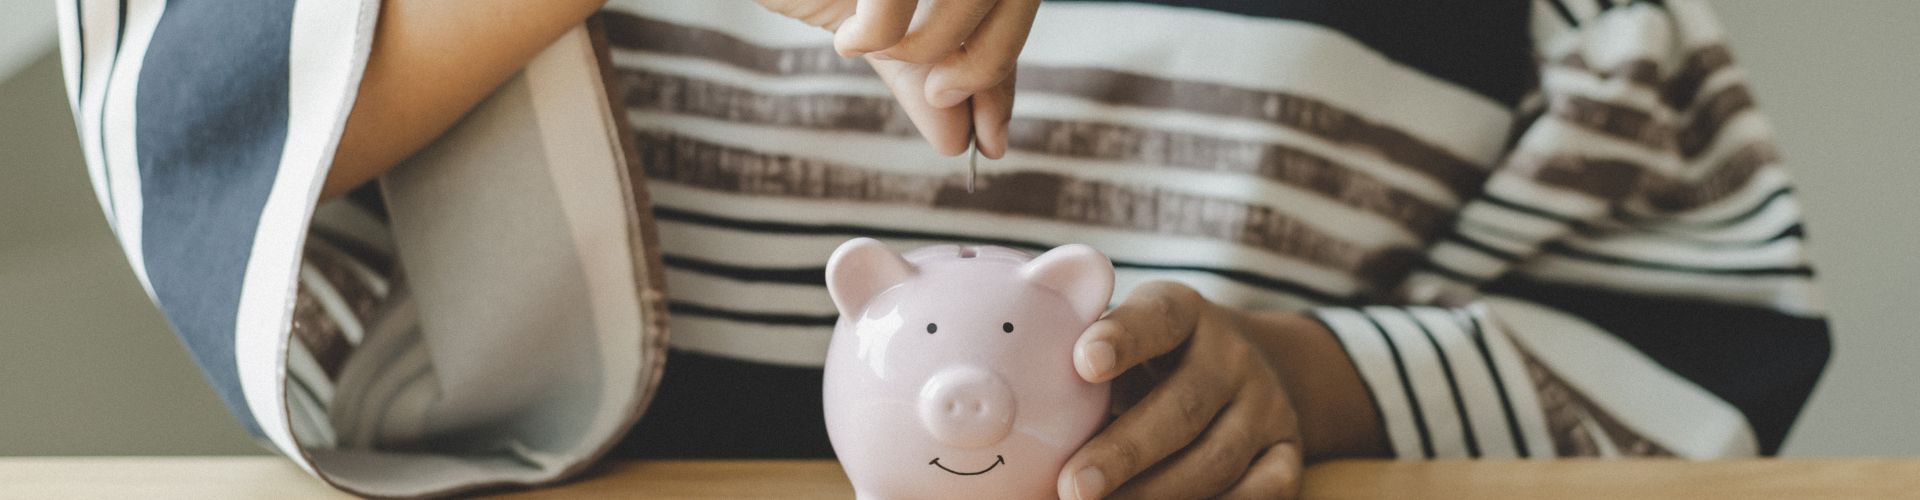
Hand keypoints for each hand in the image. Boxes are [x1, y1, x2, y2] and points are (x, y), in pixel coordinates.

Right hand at [751, 0, 1040, 157]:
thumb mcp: (880, 33)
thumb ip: (923, 75)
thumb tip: (965, 139)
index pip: (1014, 1)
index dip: (1004, 65)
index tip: (992, 138)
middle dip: (988, 62)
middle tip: (942, 99)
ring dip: (925, 47)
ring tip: (874, 49)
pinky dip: (879, 35)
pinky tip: (850, 40)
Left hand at [1058, 282, 1388, 499]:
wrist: (1253, 373)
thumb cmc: (1153, 365)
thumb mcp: (1123, 343)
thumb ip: (1073, 360)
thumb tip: (988, 408)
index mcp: (1183, 314)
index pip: (1157, 316)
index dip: (1123, 336)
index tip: (1084, 360)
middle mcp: (1232, 357)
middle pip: (1184, 406)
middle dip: (1126, 452)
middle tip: (1073, 486)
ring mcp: (1266, 407)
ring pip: (1218, 459)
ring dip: (1157, 496)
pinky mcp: (1289, 455)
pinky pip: (1263, 493)